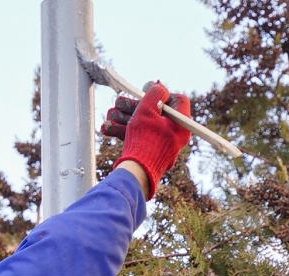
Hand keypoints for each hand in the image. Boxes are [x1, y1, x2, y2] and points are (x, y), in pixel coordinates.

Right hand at [101, 82, 191, 197]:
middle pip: (155, 112)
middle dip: (132, 106)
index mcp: (181, 125)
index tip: (146, 94)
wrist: (136, 174)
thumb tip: (160, 88)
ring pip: (143, 124)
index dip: (162, 94)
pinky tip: (107, 129)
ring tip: (109, 116)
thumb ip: (155, 94)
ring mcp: (161, 144)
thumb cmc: (144, 142)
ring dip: (124, 118)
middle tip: (118, 102)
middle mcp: (174, 134)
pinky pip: (138, 136)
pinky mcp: (149, 152)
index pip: (178, 100)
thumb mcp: (148, 110)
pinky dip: (124, 131)